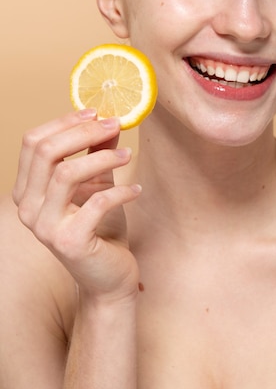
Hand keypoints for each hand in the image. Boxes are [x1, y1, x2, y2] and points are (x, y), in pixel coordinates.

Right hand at [12, 110, 140, 300]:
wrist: (108, 277)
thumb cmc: (100, 228)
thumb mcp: (98, 183)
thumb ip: (97, 153)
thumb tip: (109, 119)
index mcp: (27, 190)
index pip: (33, 142)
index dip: (64, 121)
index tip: (96, 112)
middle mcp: (28, 208)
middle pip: (46, 152)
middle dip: (84, 132)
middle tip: (116, 125)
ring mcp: (45, 227)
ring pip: (67, 173)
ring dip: (104, 157)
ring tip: (129, 156)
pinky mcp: (70, 242)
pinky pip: (97, 202)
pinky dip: (121, 190)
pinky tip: (135, 189)